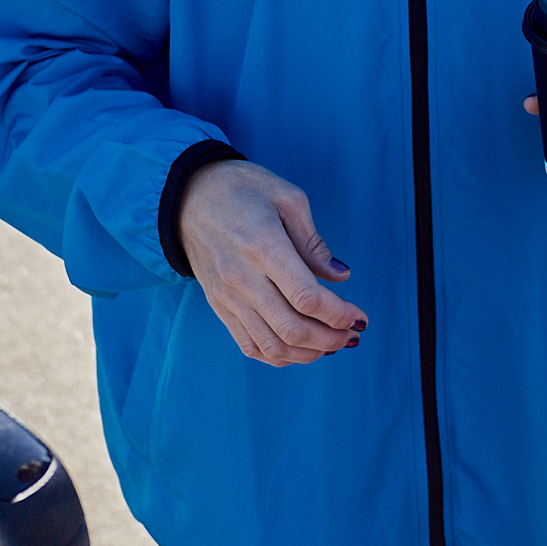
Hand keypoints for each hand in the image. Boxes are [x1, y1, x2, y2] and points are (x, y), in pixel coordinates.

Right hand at [178, 159, 364, 367]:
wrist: (188, 196)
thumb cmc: (243, 189)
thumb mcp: (287, 198)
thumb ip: (314, 243)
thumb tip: (340, 276)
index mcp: (264, 246)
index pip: (307, 297)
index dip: (339, 314)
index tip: (359, 317)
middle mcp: (243, 278)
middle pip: (292, 328)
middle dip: (330, 339)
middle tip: (352, 335)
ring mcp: (228, 296)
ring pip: (271, 344)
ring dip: (307, 353)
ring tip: (332, 346)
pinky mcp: (218, 305)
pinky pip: (248, 345)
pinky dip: (278, 356)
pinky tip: (300, 350)